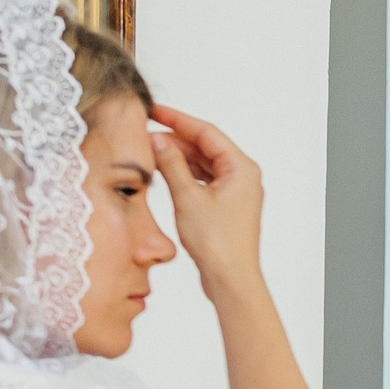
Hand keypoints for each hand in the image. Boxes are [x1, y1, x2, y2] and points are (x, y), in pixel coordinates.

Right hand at [150, 104, 267, 300]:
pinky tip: (164, 172)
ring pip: (203, 163)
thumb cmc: (217, 243)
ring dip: (178, 157)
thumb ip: (171, 164)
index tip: (154, 110)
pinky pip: (203, 179)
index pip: (206, 132)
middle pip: (205, 146)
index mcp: (242, 168)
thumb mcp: (187, 196)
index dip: (177, 119)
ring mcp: (236, 191)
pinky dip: (184, 174)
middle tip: (145, 135)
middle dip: (175, 139)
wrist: (230, 278)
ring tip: (150, 153)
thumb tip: (158, 140)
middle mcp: (243, 177)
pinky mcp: (227, 205)